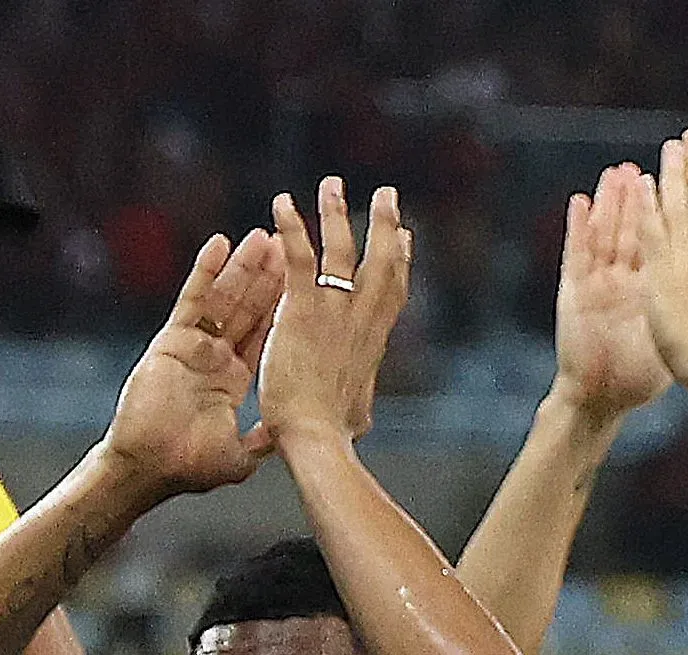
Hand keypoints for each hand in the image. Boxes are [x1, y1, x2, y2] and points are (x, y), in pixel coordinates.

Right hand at [98, 228, 283, 499]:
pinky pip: (192, 300)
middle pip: (247, 309)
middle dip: (267, 277)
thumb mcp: (241, 453)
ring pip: (223, 299)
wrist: (147, 469)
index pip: (265, 334)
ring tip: (262, 236)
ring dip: (242, 267)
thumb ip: (265, 437)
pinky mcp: (171, 341)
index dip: (283, 306)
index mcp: (234, 381)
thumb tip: (297, 433)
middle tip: (286, 244)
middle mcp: (215, 358)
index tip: (302, 278)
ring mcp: (193, 347)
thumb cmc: (188, 467)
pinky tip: (219, 245)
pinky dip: (205, 272)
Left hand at [257, 178, 411, 449]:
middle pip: (382, 261)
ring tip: (331, 184)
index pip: (391, 293)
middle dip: (384, 224)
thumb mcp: (356, 416)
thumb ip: (358, 405)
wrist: (318, 438)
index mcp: (372, 342)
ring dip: (336, 213)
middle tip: (386, 194)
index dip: (400, 262)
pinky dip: (292, 227)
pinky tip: (282, 203)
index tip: (404, 237)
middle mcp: (362, 319)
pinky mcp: (304, 309)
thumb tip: (364, 421)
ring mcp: (335, 311)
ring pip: (341, 250)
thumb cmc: (333, 438)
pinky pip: (299, 257)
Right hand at [551, 164, 672, 424]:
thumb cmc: (642, 375)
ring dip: (613, 201)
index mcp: (656, 285)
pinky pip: (576, 255)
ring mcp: (600, 283)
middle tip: (662, 151)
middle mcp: (627, 278)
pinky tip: (580, 202)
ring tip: (618, 170)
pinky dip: (577, 228)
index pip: (675, 234)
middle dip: (651, 189)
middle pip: (640, 224)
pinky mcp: (575, 294)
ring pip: (607, 232)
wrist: (604, 398)